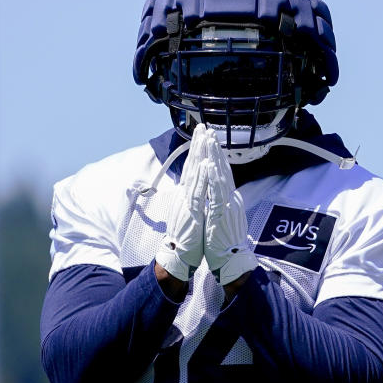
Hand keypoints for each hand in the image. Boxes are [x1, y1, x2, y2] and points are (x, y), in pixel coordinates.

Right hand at [155, 124, 211, 280]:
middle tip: (202, 126)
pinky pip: (197, 190)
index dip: (197, 151)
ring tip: (205, 136)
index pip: (193, 168)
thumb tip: (199, 190)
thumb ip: (195, 200)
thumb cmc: (186, 238)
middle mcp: (184, 194)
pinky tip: (205, 162)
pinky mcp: (190, 211)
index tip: (203, 136)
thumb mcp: (191, 214)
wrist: (177, 256)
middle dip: (198, 145)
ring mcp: (186, 201)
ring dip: (200, 154)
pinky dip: (201, 176)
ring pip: (194, 173)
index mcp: (186, 195)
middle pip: (192, 165)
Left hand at [203, 137, 256, 285]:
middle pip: (223, 168)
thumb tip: (218, 195)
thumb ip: (221, 204)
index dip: (216, 156)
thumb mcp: (222, 218)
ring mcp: (227, 204)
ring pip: (220, 175)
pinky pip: (217, 191)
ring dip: (214, 156)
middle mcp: (231, 198)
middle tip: (208, 130)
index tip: (210, 140)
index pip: (222, 173)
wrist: (232, 261)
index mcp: (229, 199)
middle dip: (214, 149)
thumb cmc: (224, 243)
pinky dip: (213, 177)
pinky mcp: (222, 212)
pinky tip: (210, 164)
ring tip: (209, 139)